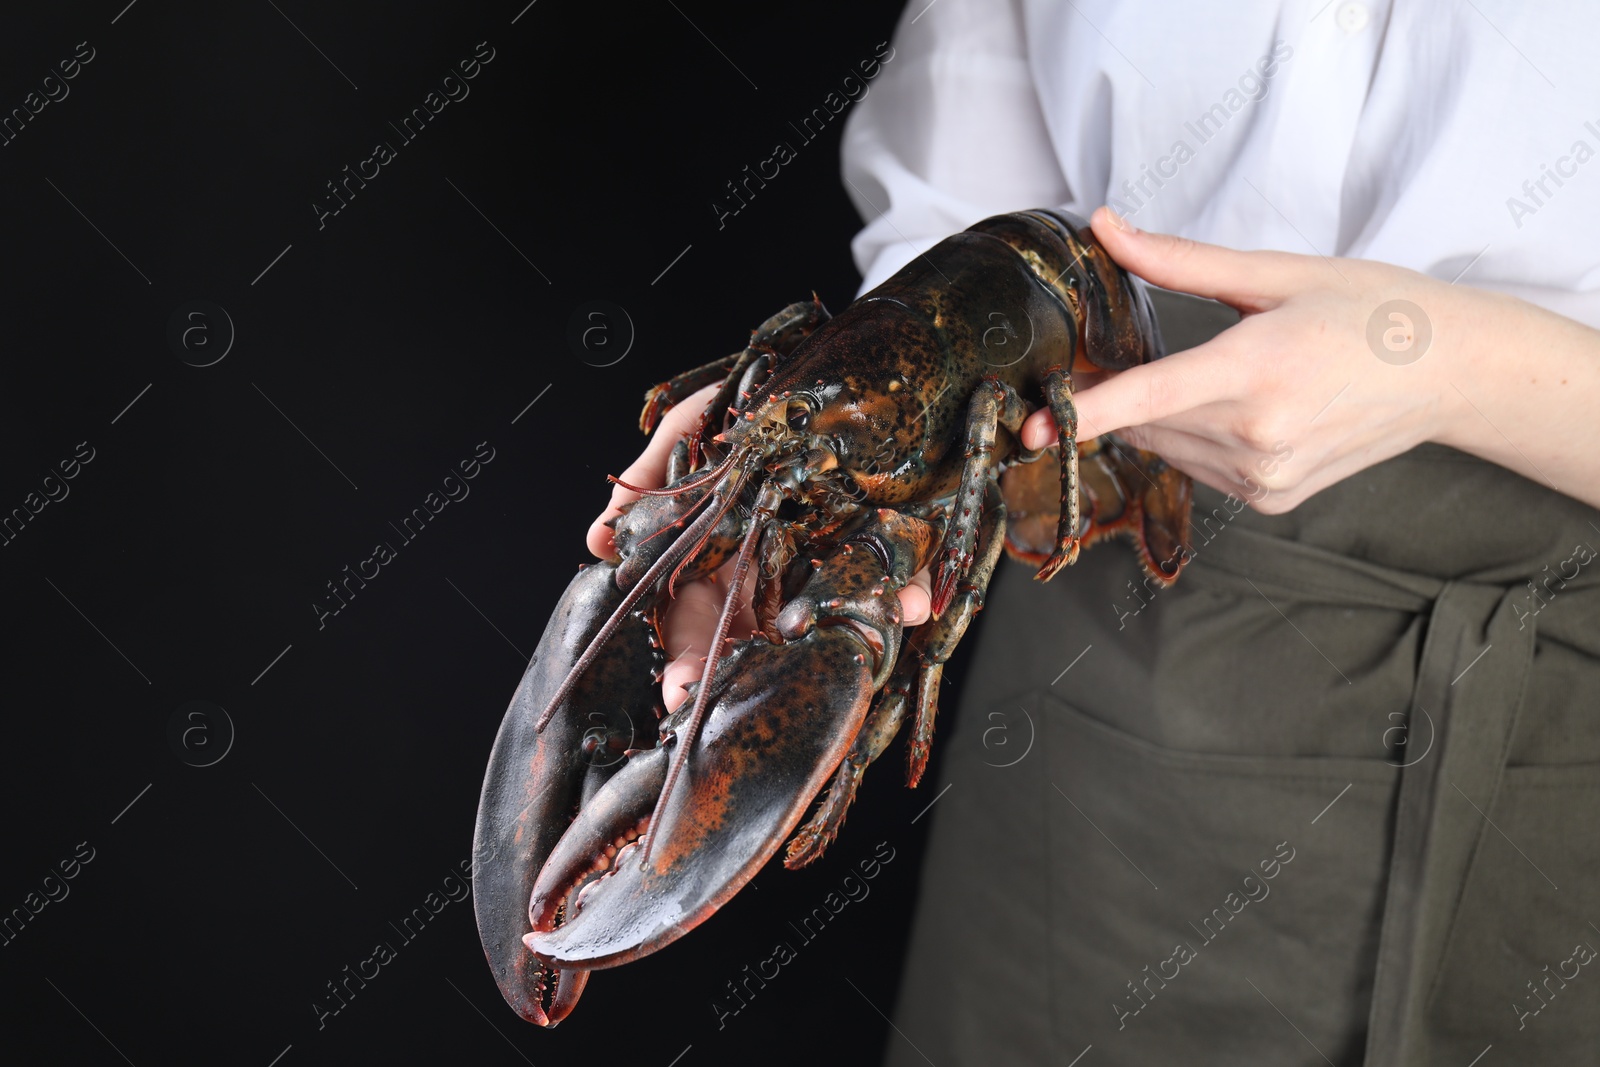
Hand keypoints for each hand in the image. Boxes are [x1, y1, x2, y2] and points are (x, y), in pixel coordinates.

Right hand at [590, 384, 931, 710]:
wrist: (836, 354)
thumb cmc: (750, 393)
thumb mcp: (690, 427)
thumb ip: (650, 483)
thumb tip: (599, 539)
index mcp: (724, 551)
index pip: (697, 618)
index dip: (686, 657)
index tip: (680, 691)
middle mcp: (777, 563)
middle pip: (762, 634)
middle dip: (757, 671)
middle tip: (753, 700)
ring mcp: (830, 553)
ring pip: (830, 612)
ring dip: (841, 635)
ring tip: (846, 657)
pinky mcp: (885, 535)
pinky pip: (900, 572)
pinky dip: (910, 590)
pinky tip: (915, 603)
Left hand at [1020, 206, 1500, 511]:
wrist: (1452, 372)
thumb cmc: (1372, 309)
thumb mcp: (1276, 272)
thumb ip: (1179, 260)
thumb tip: (1105, 228)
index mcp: (1256, 370)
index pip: (1147, 399)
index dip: (1083, 414)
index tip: (1030, 426)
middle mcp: (1258, 435)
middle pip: (1146, 422)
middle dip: (1123, 394)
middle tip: (1128, 357)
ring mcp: (1266, 475)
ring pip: (1167, 449)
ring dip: (1164, 416)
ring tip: (1225, 375)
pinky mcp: (1273, 499)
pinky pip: (1199, 469)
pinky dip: (1197, 439)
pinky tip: (1244, 409)